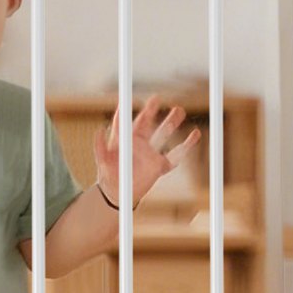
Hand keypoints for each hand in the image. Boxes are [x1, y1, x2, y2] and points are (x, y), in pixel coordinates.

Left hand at [92, 94, 200, 209]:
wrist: (118, 195)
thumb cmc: (108, 176)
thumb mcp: (102, 162)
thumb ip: (99, 148)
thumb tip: (98, 131)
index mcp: (127, 139)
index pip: (134, 121)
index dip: (139, 110)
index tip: (145, 99)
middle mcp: (140, 143)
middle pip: (150, 123)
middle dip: (154, 111)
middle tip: (158, 98)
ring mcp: (151, 154)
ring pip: (164, 135)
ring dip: (171, 122)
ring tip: (179, 110)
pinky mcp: (159, 166)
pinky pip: (175, 155)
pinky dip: (186, 146)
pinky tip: (194, 135)